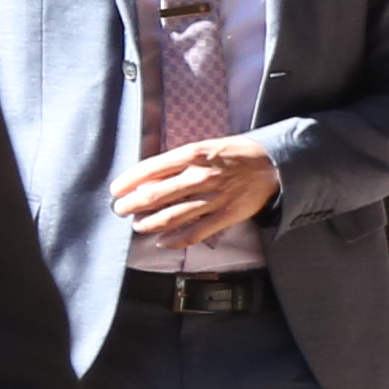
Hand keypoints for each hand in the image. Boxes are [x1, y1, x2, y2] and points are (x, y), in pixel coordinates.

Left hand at [111, 136, 279, 245]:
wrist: (272, 165)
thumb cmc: (234, 153)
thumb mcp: (204, 147)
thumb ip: (177, 162)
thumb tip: (147, 179)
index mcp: (193, 155)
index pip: (151, 169)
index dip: (128, 181)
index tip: (116, 190)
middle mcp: (201, 176)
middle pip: (156, 196)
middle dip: (132, 205)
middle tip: (121, 210)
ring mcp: (214, 198)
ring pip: (171, 217)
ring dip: (149, 224)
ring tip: (138, 226)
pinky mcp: (226, 216)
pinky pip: (195, 233)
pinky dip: (175, 240)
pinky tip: (162, 241)